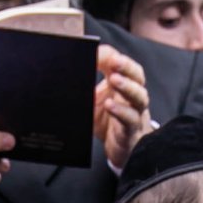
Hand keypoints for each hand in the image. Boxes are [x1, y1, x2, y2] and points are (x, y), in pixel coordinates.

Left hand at [94, 45, 150, 169]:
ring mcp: (135, 112)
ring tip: (115, 80)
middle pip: (137, 75)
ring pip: (139, 96)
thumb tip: (63, 80)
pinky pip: (130, 119)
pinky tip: (110, 106)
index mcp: (122, 83)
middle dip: (126, 66)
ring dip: (127, 86)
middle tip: (114, 60)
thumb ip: (84, 90)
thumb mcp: (93, 102)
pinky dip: (121, 111)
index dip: (108, 56)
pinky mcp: (132, 130)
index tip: (94, 52)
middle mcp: (132, 95)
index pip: (119, 64)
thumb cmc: (108, 122)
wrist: (120, 149)